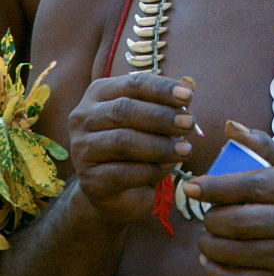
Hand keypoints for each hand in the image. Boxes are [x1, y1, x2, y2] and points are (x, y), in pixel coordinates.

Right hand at [68, 72, 196, 224]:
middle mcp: (84, 117)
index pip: (132, 83)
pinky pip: (122, 173)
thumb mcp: (152, 120)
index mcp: (99, 93)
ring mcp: (81, 149)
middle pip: (124, 110)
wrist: (113, 192)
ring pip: (122, 141)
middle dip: (161, 116)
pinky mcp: (88, 179)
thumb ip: (167, 102)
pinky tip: (167, 168)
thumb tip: (189, 85)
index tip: (188, 96)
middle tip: (189, 123)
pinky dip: (149, 170)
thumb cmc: (136, 146)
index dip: (161, 89)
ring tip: (185, 150)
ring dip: (159, 145)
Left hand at [183, 121, 273, 275]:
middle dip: (211, 219)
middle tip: (206, 216)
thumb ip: (259, 143)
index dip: (215, 186)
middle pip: (237, 221)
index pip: (248, 185)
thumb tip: (229, 126)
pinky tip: (208, 260)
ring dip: (208, 244)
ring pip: (232, 251)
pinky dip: (214, 272)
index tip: (192, 186)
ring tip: (206, 236)